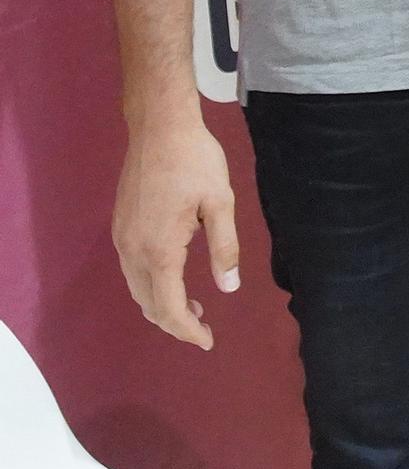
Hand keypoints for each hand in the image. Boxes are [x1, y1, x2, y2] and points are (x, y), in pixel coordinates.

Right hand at [113, 116, 238, 349]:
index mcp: (160, 249)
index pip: (168, 308)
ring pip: (136, 289)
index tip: (207, 341)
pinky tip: (172, 276)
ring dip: (160, 304)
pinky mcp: (120, 226)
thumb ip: (224, 248)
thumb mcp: (221, 202)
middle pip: (148, 304)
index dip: (187, 331)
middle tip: (203, 324)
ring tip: (192, 305)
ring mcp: (122, 238)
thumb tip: (228, 288)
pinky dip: (150, 285)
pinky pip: (132, 270)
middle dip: (174, 322)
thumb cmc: (196, 160)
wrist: (160, 127)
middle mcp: (133, 250)